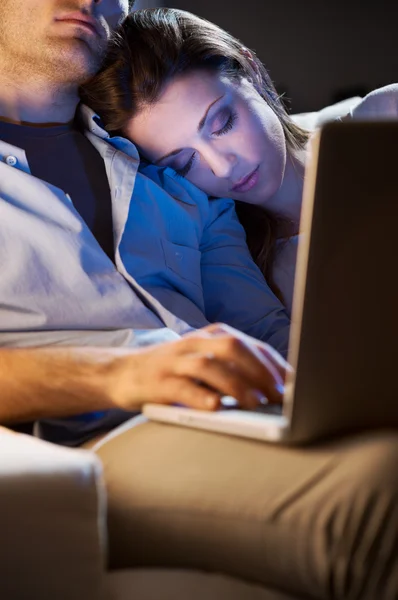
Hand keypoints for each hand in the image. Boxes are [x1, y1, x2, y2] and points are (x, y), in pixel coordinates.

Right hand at [105, 323, 290, 411]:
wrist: (123, 372)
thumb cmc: (173, 372)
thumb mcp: (203, 362)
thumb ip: (232, 369)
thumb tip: (274, 389)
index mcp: (210, 336)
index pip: (249, 344)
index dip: (274, 363)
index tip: (294, 383)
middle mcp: (194, 343)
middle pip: (233, 347)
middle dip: (260, 370)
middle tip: (280, 395)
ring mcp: (175, 360)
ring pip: (210, 365)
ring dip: (236, 384)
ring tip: (255, 403)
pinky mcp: (158, 381)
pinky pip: (181, 387)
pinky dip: (200, 397)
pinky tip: (216, 408)